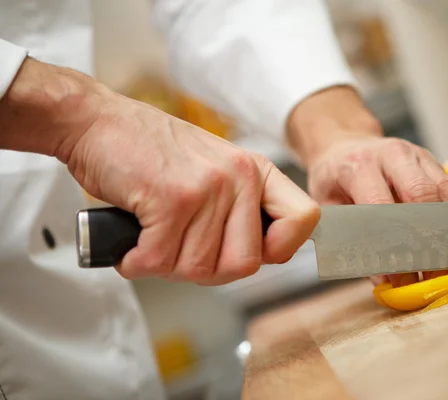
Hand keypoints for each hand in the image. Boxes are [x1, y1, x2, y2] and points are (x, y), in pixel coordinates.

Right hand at [1, 58, 319, 284]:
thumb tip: (255, 259)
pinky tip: (132, 242)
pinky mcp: (172, 199)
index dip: (279, 248)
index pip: (304, 219)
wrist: (98, 122)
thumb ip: (239, 211)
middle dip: (205, 270)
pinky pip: (159, 261)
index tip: (249, 250)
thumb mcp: (213, 171)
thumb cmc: (151, 153)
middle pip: (245, 265)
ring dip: (166, 265)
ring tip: (152, 239)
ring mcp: (208, 187)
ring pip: (199, 269)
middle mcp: (240, 176)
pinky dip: (138, 262)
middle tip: (177, 252)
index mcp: (256, 171)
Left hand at [287, 87, 447, 286]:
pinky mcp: (433, 161)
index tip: (400, 274)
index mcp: (358, 165)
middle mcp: (392, 154)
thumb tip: (384, 280)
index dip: (393, 241)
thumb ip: (350, 241)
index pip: (381, 204)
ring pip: (445, 191)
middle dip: (429, 238)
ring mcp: (417, 155)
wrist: (344, 145)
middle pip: (421, 194)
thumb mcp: (328, 207)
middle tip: (432, 274)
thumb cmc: (334, 180)